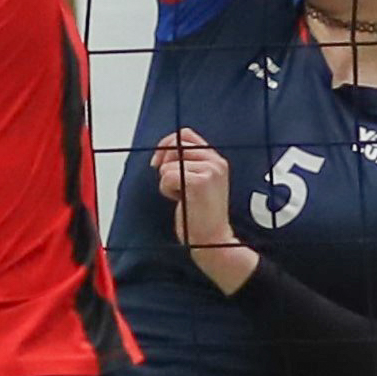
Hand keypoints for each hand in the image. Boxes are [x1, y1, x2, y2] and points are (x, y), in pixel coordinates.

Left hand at [153, 126, 239, 255]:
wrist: (213, 240)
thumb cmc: (202, 216)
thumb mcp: (199, 183)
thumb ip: (189, 164)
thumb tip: (164, 152)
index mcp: (217, 160)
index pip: (186, 135)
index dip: (167, 144)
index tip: (159, 161)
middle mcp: (216, 162)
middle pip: (176, 145)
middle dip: (165, 163)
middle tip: (168, 182)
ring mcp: (210, 171)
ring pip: (169, 164)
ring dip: (167, 182)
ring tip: (181, 196)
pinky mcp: (200, 182)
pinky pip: (167, 176)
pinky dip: (167, 190)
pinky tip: (179, 201)